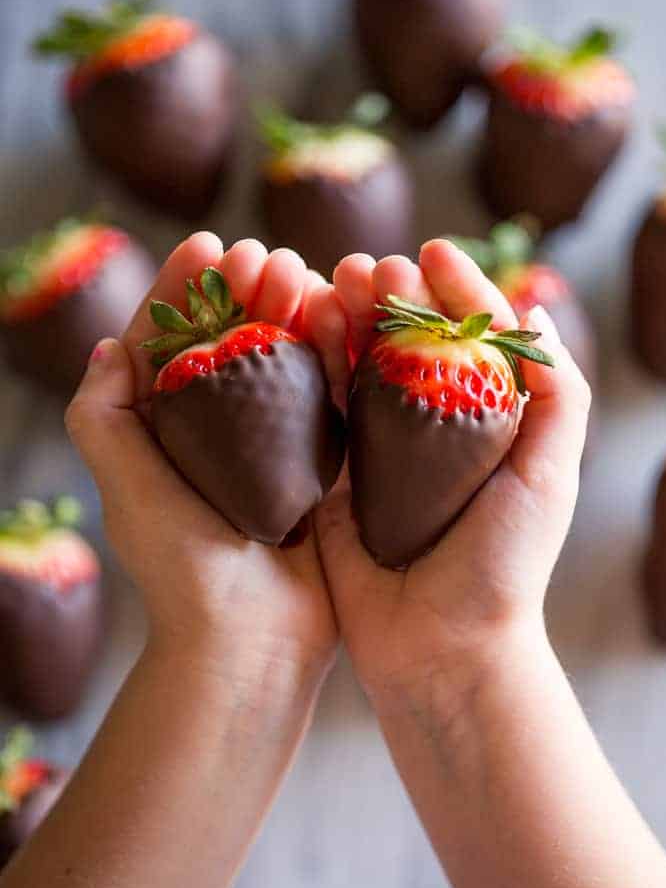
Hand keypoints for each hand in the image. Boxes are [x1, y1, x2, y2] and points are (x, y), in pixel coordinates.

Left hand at [66, 233, 340, 691]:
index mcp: (166, 434)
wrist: (254, 643)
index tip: (205, 244)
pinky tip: (339, 314)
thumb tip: (109, 347)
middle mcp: (219, 434)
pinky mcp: (322, 463)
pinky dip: (332, 352)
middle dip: (244, 290)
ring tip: (301, 271)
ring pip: (282, 359)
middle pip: (230, 341)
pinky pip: (328, 395)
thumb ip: (104, 419)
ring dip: (291, 309)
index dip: (182, 288)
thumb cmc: (182, 570)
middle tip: (263, 254)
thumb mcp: (126, 489)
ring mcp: (274, 447)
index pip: (169, 343)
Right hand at [313, 239, 590, 699]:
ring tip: (336, 280)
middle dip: (392, 295)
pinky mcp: (334, 476)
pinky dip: (315, 361)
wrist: (440, 648)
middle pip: (408, 344)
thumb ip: (557, 397)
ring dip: (348, 316)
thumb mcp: (548, 475)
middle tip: (374, 266)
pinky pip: (322, 408)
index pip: (470, 338)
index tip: (434, 252)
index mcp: (485, 425)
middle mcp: (430, 431)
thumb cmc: (503, 564)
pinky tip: (308, 323)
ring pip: (360, 365)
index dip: (455, 290)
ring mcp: (378, 452)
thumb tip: (537, 315)